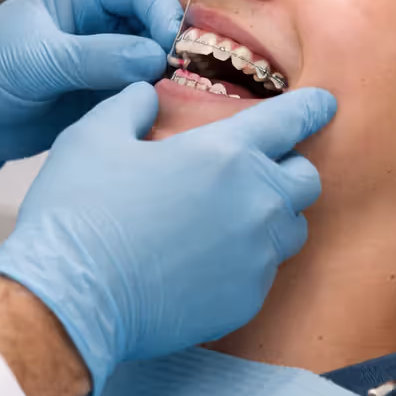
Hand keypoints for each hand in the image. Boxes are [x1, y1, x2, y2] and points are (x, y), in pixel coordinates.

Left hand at [0, 0, 181, 188]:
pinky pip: (145, 92)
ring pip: (157, 59)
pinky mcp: (106, 92)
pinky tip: (163, 119)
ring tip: (176, 102)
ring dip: (169, 79)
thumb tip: (154, 57)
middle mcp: (99, 19)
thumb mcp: (35, 61)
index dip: (163, 12)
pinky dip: (157, 103)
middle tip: (186, 80)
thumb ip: (94, 57)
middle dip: (174, 47)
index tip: (173, 47)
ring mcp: (105, 56)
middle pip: (158, 21)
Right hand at [0, 82, 335, 395]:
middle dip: (289, 166)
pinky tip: (205, 259)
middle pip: (305, 178)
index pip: (290, 120)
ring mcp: (255, 257)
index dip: (311, 107)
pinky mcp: (245, 300)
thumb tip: (146, 95)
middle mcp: (254, 203)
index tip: (323, 103)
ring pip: (291, 228)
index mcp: (224, 153)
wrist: (72, 298)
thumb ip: (130, 105)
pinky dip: (247, 260)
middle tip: (257, 166)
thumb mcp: (94, 135)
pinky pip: (265, 272)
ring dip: (271, 216)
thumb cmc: (79, 211)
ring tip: (229, 216)